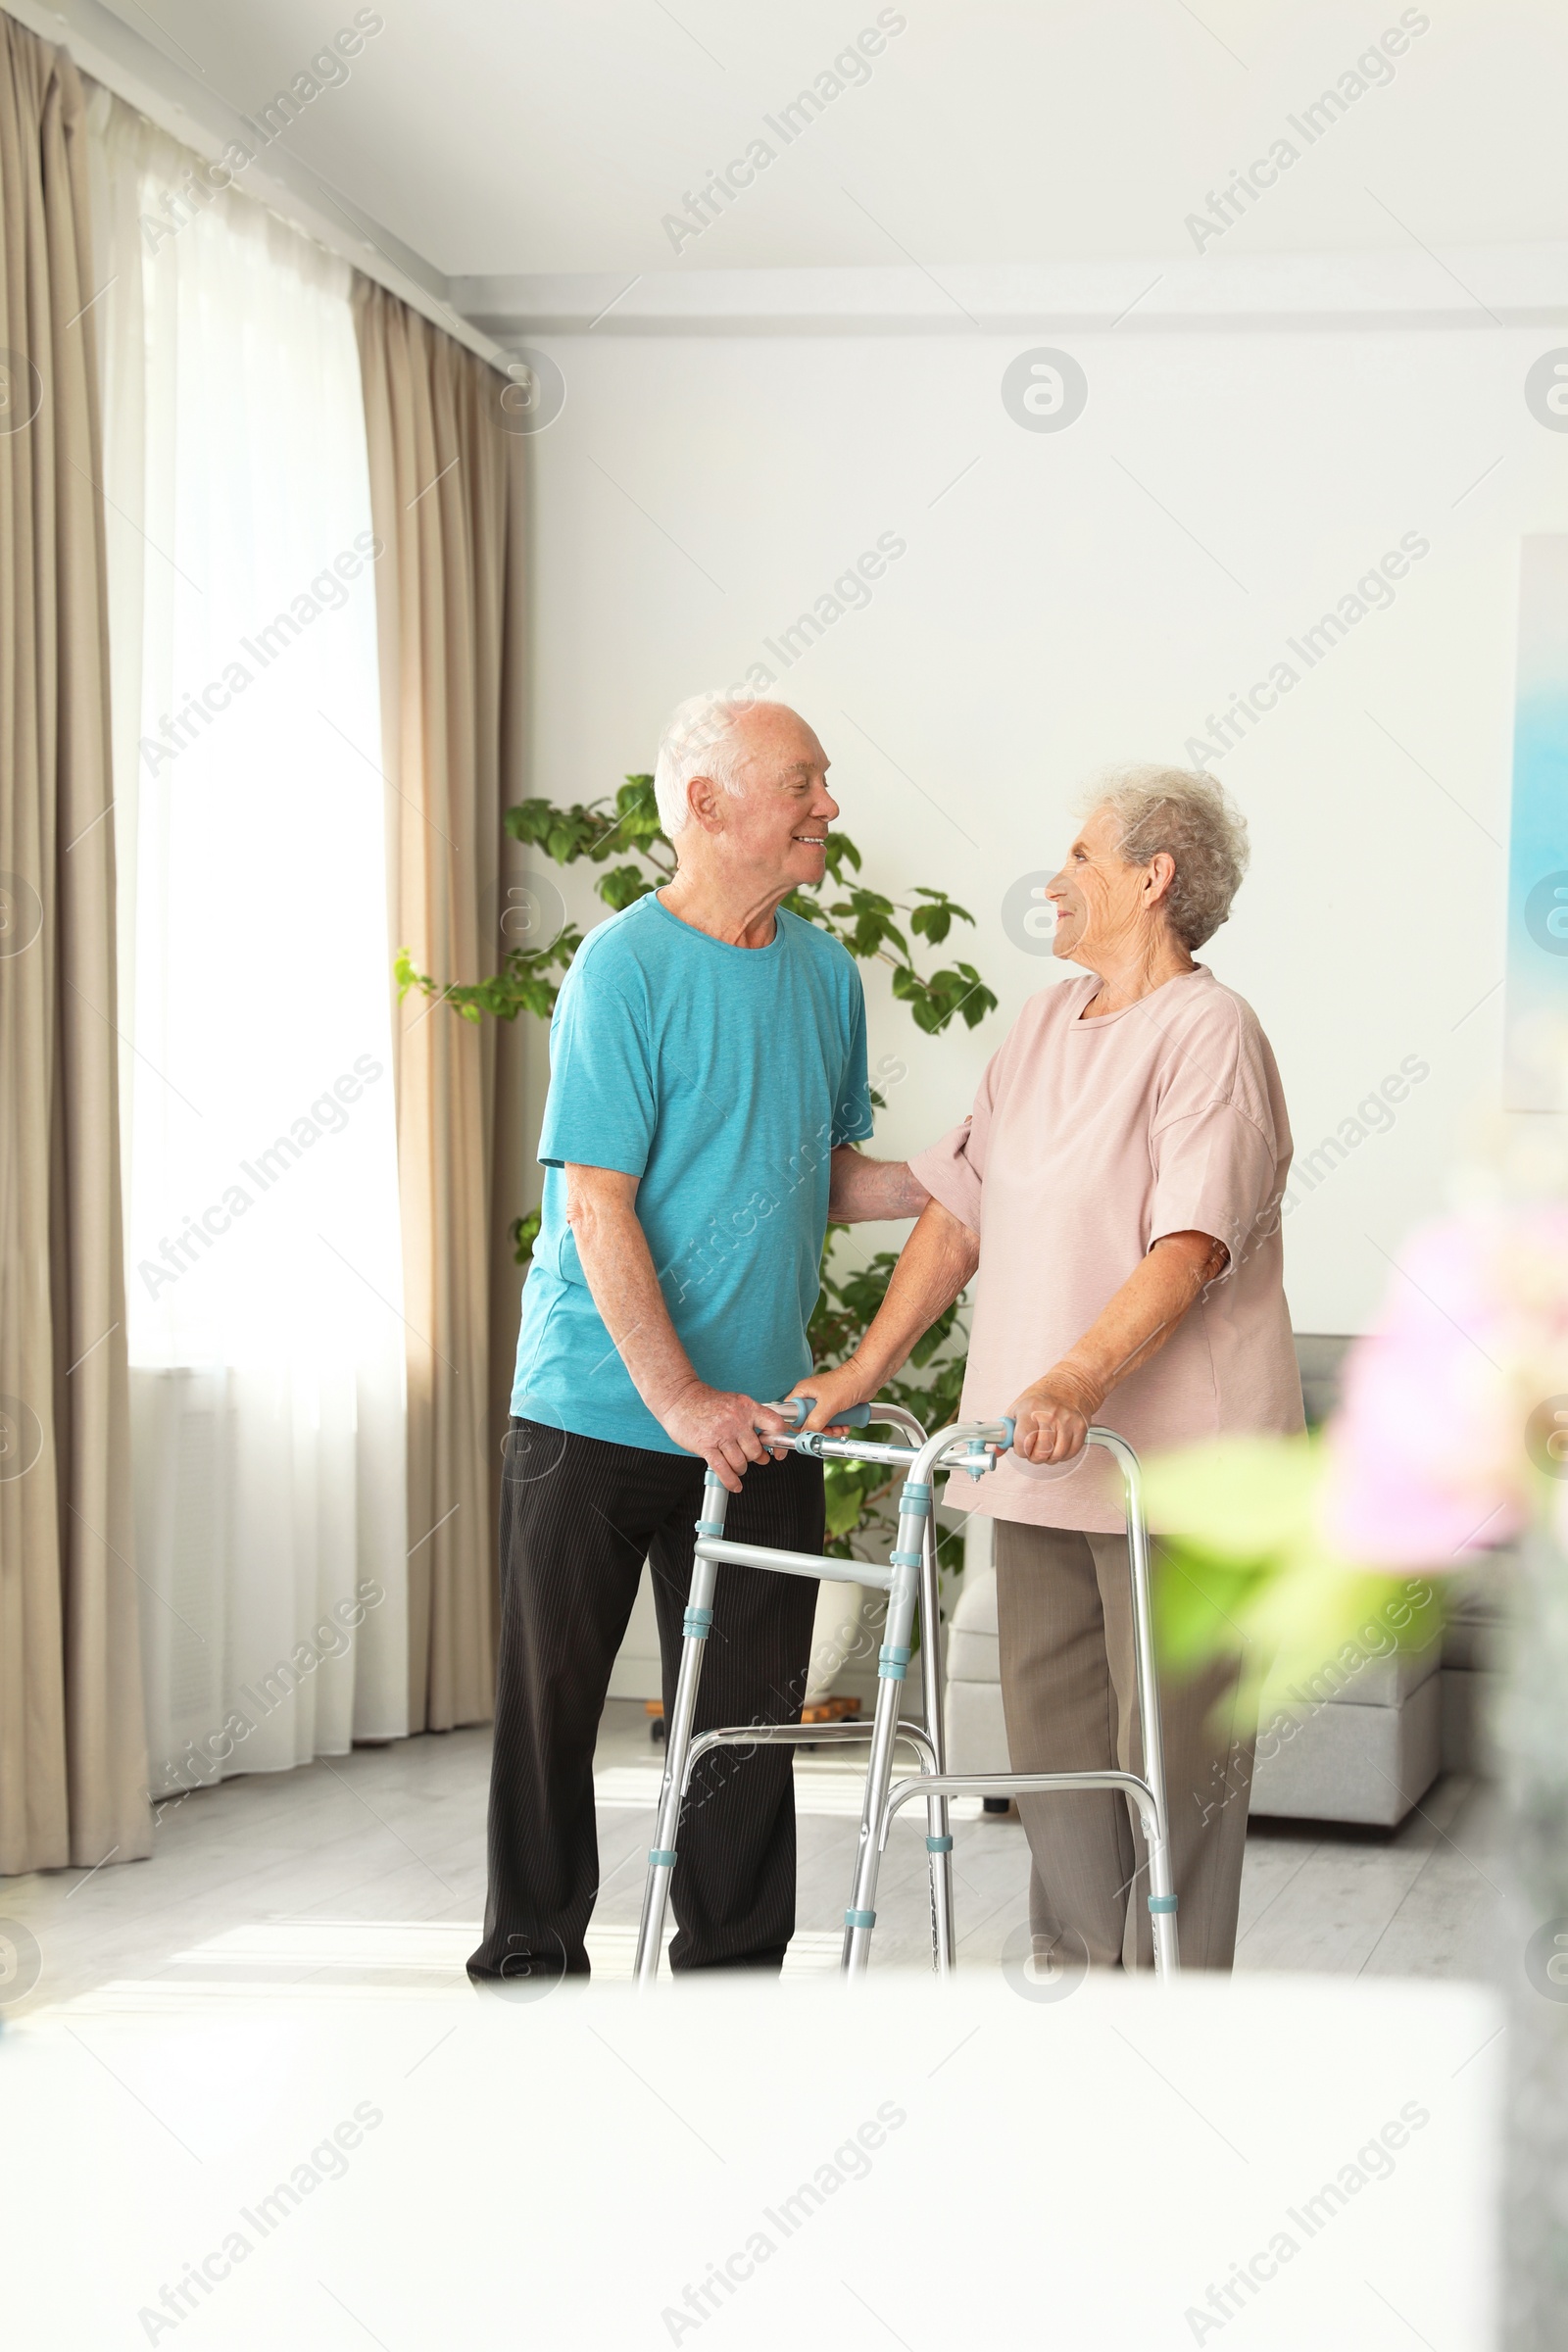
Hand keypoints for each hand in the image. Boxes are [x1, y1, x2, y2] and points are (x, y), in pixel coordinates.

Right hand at [659, 1381, 787, 1493]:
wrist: (680, 1398)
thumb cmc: (706, 1403)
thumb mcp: (734, 1404)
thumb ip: (751, 1421)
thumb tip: (765, 1447)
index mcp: (746, 1406)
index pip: (775, 1425)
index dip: (780, 1443)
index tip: (778, 1452)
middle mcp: (736, 1419)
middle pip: (756, 1451)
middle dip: (753, 1459)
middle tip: (748, 1457)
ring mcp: (721, 1433)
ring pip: (741, 1462)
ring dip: (739, 1468)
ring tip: (734, 1464)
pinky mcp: (705, 1445)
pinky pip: (723, 1469)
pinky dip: (730, 1481)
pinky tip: (734, 1484)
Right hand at [784, 1361, 873, 1434]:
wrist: (868, 1376)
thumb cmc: (849, 1381)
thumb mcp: (828, 1405)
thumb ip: (815, 1421)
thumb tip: (806, 1433)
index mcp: (803, 1391)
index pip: (790, 1412)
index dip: (796, 1425)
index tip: (806, 1433)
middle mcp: (811, 1396)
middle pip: (806, 1421)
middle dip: (818, 1429)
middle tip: (827, 1431)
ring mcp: (823, 1402)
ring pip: (820, 1423)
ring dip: (831, 1430)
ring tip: (839, 1429)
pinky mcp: (834, 1406)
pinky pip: (832, 1421)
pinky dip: (838, 1426)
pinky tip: (845, 1426)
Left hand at [1008, 1370, 1099, 1465]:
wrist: (1070, 1385)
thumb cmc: (1042, 1397)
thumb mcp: (1018, 1408)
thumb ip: (1007, 1431)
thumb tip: (997, 1450)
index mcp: (1030, 1409)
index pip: (1022, 1440)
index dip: (1019, 1450)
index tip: (1020, 1448)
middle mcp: (1050, 1415)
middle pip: (1040, 1452)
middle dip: (1033, 1457)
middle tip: (1032, 1451)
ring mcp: (1067, 1422)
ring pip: (1056, 1456)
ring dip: (1048, 1458)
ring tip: (1045, 1449)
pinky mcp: (1080, 1428)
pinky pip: (1070, 1453)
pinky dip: (1062, 1456)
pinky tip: (1057, 1446)